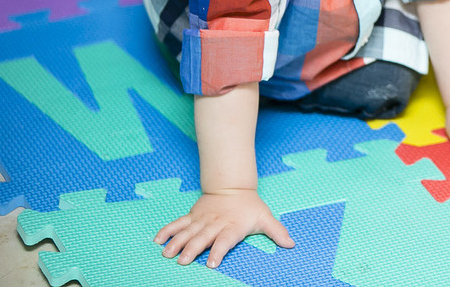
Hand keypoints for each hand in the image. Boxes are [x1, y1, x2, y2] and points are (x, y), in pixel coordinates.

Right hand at [154, 189, 293, 267]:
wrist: (233, 186)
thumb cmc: (249, 207)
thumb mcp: (265, 218)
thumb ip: (277, 232)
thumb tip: (291, 244)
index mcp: (232, 227)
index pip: (225, 241)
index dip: (219, 252)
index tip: (211, 263)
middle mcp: (215, 224)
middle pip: (203, 238)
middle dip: (192, 250)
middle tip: (182, 261)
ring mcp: (202, 220)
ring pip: (188, 232)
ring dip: (177, 243)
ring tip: (167, 254)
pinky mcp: (192, 216)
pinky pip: (178, 223)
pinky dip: (167, 230)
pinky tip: (157, 240)